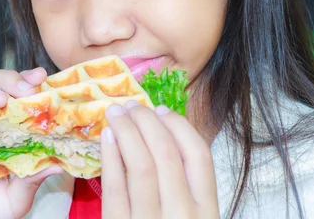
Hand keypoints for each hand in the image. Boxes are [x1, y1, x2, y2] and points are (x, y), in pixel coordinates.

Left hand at [101, 101, 219, 218]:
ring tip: (115, 114)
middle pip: (167, 154)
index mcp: (206, 211)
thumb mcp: (189, 215)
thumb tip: (160, 132)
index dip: (179, 125)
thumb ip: (183, 185)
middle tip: (132, 106)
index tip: (160, 109)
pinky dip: (110, 155)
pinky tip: (107, 136)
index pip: (199, 156)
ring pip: (141, 164)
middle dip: (147, 121)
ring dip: (126, 130)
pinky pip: (114, 185)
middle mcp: (182, 215)